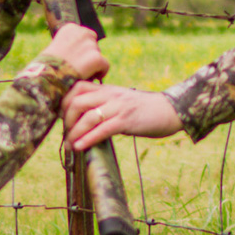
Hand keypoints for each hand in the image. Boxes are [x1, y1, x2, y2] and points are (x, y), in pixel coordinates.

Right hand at [42, 24, 107, 80]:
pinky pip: (105, 66)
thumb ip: (70, 45)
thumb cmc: (47, 65)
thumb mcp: (55, 47)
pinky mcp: (96, 58)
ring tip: (81, 74)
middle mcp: (82, 33)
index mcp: (71, 28)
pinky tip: (92, 78)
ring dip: (92, 64)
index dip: (82, 48)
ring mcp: (90, 45)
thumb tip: (81, 53)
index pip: (85, 35)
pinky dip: (101, 72)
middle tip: (79, 67)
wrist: (47, 76)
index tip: (76, 58)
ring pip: (98, 55)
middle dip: (88, 55)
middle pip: (93, 44)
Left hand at [63, 82, 180, 148]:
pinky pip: (103, 129)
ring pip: (88, 116)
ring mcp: (118, 107)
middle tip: (65, 133)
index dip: (65, 101)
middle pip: (77, 101)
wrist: (172, 110)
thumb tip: (87, 122)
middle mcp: (110, 95)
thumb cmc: (146, 110)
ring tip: (70, 144)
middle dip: (66, 119)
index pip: (77, 87)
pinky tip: (80, 147)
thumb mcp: (122, 102)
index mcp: (107, 89)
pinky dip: (88, 139)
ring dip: (75, 132)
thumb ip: (106, 106)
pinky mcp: (127, 120)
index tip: (63, 117)